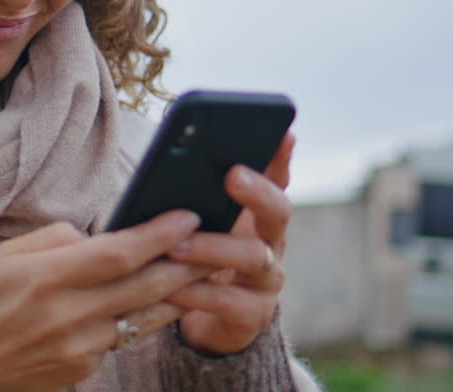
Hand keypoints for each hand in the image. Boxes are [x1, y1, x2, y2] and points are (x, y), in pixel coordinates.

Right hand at [0, 210, 210, 391]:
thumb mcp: (11, 254)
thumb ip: (61, 238)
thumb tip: (104, 235)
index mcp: (46, 277)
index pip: (117, 253)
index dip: (157, 235)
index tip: (187, 217)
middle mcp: (67, 314)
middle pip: (143, 286)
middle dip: (185, 263)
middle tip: (216, 243)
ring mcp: (78, 347)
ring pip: (145, 317)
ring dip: (179, 293)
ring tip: (206, 271)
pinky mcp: (84, 369)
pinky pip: (124, 338)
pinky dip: (146, 318)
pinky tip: (163, 301)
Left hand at [165, 131, 294, 354]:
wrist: (202, 322)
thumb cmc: (195, 260)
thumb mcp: (195, 222)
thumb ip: (191, 194)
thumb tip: (170, 155)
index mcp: (257, 213)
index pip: (277, 176)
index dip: (282, 155)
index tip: (282, 131)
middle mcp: (271, 242)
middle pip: (278, 211)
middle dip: (257, 191)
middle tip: (231, 174)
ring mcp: (266, 280)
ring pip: (252, 257)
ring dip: (212, 248)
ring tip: (175, 246)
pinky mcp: (252, 316)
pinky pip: (229, 303)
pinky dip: (198, 293)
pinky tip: (172, 287)